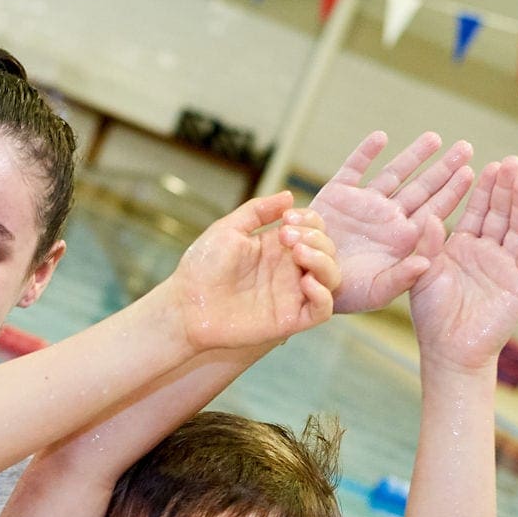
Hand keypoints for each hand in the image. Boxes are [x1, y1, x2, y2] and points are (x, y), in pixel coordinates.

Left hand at [172, 191, 337, 352]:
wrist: (185, 304)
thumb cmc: (202, 267)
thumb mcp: (228, 229)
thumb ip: (258, 211)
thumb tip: (289, 196)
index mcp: (277, 248)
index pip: (314, 229)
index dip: (311, 220)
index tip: (287, 218)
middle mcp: (289, 270)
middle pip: (328, 249)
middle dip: (316, 237)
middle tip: (287, 236)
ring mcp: (292, 294)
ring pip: (331, 277)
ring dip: (323, 261)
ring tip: (298, 253)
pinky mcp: (289, 319)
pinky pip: (323, 310)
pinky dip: (323, 295)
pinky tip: (305, 281)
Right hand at [311, 131, 473, 314]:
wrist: (302, 281)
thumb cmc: (344, 293)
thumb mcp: (377, 292)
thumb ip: (403, 277)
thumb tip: (427, 261)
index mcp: (403, 238)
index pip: (435, 210)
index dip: (453, 191)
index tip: (471, 172)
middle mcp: (387, 217)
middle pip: (422, 187)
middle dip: (444, 167)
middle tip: (466, 147)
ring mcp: (364, 204)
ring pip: (394, 173)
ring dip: (414, 155)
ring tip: (435, 138)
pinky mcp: (337, 194)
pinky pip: (354, 168)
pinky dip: (366, 152)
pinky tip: (381, 137)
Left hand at [408, 159, 517, 371]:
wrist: (449, 349)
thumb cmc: (431, 313)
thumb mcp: (423, 273)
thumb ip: (426, 246)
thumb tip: (429, 216)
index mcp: (462, 245)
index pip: (475, 210)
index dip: (481, 188)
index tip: (482, 164)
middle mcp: (487, 250)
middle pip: (499, 212)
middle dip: (504, 188)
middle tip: (509, 161)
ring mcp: (506, 264)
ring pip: (516, 228)